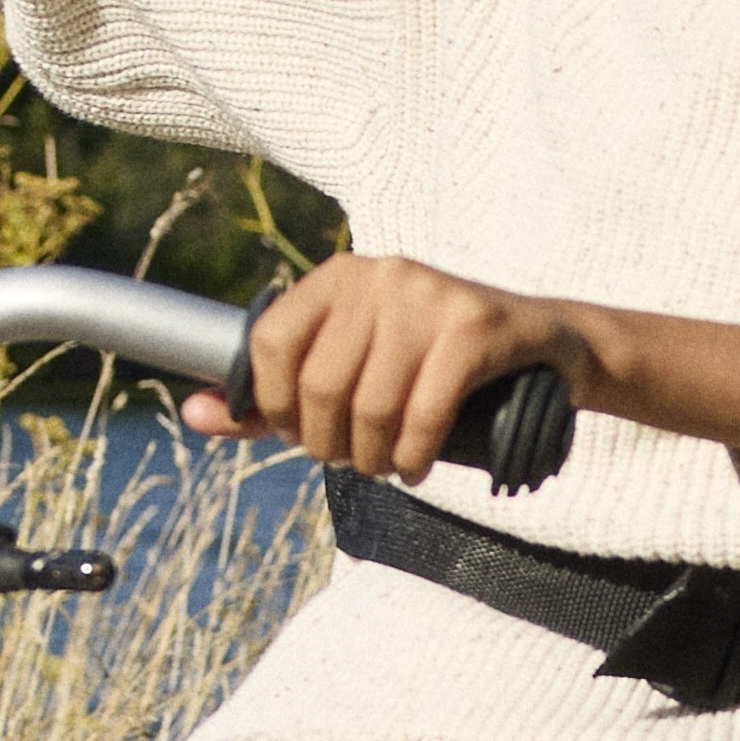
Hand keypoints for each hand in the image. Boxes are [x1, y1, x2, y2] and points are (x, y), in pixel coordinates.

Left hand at [209, 250, 598, 483]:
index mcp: (338, 276)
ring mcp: (430, 295)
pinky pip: (424, 411)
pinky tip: (418, 465)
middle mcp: (380, 275)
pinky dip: (415, 455)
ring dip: (375, 458)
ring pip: (372, 405)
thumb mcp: (353, 370)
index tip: (303, 432)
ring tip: (389, 465)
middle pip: (321, 384)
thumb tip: (194, 414)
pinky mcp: (476, 326)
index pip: (270, 342)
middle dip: (330, 444)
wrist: (545, 347)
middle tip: (355, 461)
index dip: (277, 406)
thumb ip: (275, 398)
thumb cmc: (432, 367)